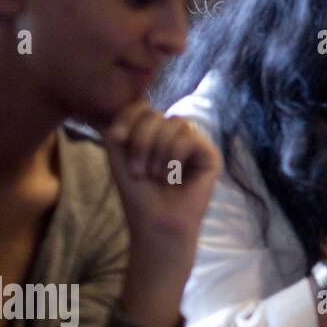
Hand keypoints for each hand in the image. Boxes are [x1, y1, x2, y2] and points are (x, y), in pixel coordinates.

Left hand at [101, 101, 221, 326]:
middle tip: (139, 171)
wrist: (156, 224)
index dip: (129, 116)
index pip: (143, 106)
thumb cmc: (138, 196)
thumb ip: (119, 126)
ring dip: (157, 150)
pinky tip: (172, 174)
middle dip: (141, 141)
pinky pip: (190, 137)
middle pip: (157, 113)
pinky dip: (174, 155)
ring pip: (175, 123)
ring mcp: (194, 144)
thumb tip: (129, 103)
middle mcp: (175, 135)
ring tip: (155, 175)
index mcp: (154, 133)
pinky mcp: (210, 155)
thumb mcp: (119, 156)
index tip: (116, 138)